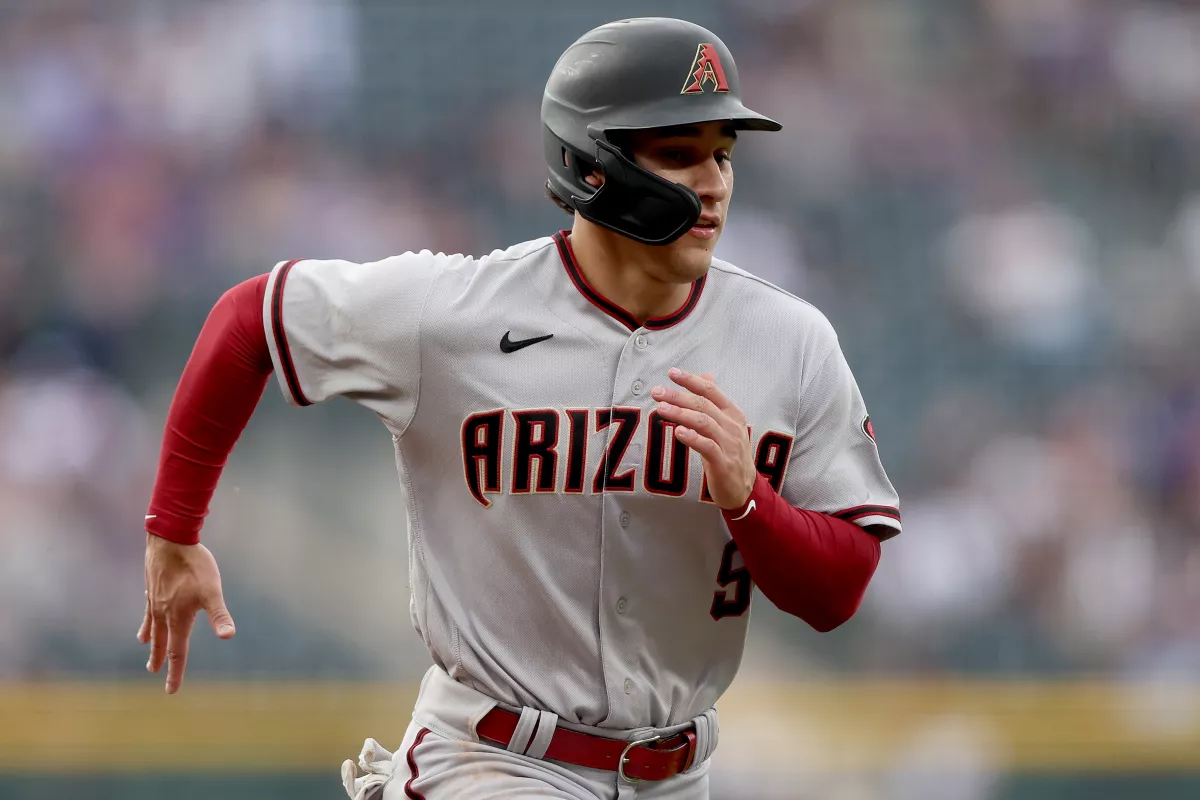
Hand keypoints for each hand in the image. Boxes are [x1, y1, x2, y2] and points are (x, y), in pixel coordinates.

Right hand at [138, 533, 235, 693]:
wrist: (170, 539)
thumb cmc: (194, 566)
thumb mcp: (212, 591)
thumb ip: (219, 615)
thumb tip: (229, 636)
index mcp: (178, 618)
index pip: (177, 652)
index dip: (175, 673)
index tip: (171, 691)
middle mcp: (162, 613)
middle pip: (162, 641)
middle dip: (160, 658)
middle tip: (154, 672)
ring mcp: (155, 599)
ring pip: (152, 624)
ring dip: (152, 638)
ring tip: (146, 646)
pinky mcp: (153, 586)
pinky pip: (148, 607)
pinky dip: (147, 615)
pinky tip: (148, 613)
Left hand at [651, 368, 755, 509]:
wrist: (745, 488)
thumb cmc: (730, 454)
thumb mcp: (725, 426)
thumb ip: (714, 403)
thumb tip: (706, 377)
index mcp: (732, 414)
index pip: (711, 391)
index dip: (691, 380)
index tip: (672, 373)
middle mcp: (732, 426)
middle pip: (703, 405)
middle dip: (679, 396)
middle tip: (657, 392)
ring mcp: (729, 444)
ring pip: (704, 422)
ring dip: (681, 413)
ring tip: (661, 408)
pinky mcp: (723, 462)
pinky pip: (707, 446)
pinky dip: (692, 438)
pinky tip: (678, 432)